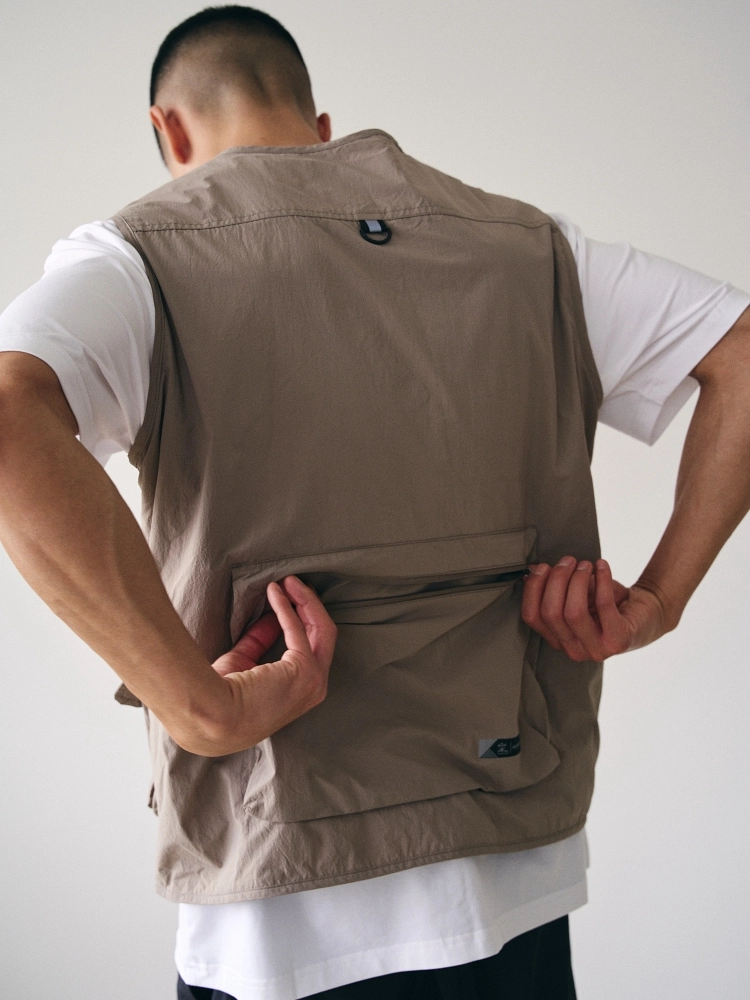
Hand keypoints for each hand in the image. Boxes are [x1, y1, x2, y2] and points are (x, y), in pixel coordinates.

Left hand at [201, 575, 336, 755]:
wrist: (214, 716)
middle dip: (308, 606)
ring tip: (289, 581)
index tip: (286, 597)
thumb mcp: (244, 663)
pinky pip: (299, 629)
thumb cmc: (222, 698)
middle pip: (323, 636)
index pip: (310, 647)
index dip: (299, 619)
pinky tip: (275, 591)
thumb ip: (259, 641)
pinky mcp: (306, 671)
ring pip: (322, 630)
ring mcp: (314, 682)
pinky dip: (287, 606)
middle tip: (293, 583)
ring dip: (305, 602)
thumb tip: (268, 618)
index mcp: (300, 691)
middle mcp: (314, 688)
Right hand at [521, 557, 668, 660]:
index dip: (533, 588)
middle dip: (557, 580)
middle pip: (551, 613)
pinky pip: (603, 605)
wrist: (646, 613)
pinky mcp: (619, 640)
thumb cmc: (606, 603)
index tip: (542, 566)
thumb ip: (554, 588)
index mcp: (557, 640)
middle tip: (569, 561)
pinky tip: (602, 565)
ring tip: (586, 564)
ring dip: (577, 580)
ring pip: (573, 612)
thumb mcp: (575, 596)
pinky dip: (601, 580)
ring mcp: (596, 650)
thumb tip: (531, 570)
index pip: (532, 617)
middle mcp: (573, 651)